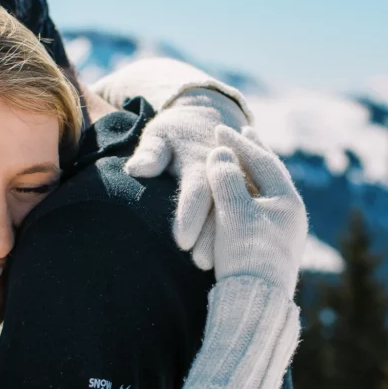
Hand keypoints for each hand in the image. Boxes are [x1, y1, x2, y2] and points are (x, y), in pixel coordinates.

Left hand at [125, 89, 246, 270]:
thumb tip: (137, 169)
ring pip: (241, 215)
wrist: (208, 119)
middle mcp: (227, 174)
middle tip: (201, 263)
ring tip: (221, 268)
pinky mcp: (250, 194)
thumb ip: (150, 154)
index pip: (196, 190)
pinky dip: (245, 238)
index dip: (190, 215)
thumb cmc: (174, 133)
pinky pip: (250, 216)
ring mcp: (242, 185)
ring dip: (232, 242)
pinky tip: (238, 262)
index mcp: (202, 161)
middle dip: (212, 237)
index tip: (181, 241)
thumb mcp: (159, 136)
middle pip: (222, 209)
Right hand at [206, 126, 306, 298]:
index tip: (217, 128)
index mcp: (287, 201)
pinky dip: (243, 193)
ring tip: (239, 159)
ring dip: (247, 173)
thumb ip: (226, 179)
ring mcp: (280, 232)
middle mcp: (289, 214)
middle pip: (268, 175)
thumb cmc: (245, 255)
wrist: (254, 304)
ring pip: (262, 192)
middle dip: (251, 154)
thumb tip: (220, 154)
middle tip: (243, 131)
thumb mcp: (234, 212)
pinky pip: (255, 209)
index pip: (262, 161)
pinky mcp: (267, 248)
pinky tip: (238, 195)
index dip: (238, 143)